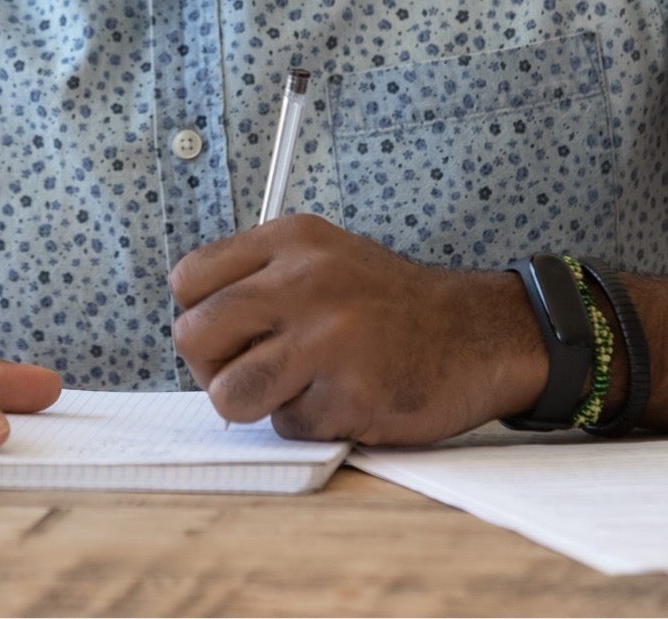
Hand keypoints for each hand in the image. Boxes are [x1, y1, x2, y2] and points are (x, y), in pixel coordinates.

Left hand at [169, 214, 543, 444]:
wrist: (480, 332)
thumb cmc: (389, 304)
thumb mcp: (321, 257)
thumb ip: (257, 279)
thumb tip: (193, 327)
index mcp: (290, 240)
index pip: (187, 279)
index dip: (199, 316)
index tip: (228, 333)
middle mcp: (303, 281)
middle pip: (192, 337)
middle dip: (212, 367)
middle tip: (251, 371)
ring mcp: (328, 339)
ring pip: (227, 395)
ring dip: (256, 405)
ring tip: (295, 389)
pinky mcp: (351, 395)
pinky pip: (288, 427)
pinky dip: (310, 424)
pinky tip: (345, 398)